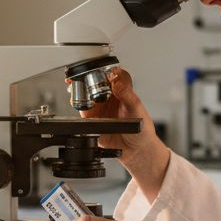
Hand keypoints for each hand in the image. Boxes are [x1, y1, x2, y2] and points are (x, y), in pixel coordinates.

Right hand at [72, 68, 169, 191]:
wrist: (135, 150)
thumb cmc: (142, 130)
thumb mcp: (137, 110)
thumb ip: (127, 95)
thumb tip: (117, 82)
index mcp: (123, 91)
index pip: (113, 74)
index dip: (106, 70)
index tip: (102, 70)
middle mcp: (111, 97)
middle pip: (96, 81)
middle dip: (87, 77)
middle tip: (84, 76)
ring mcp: (101, 107)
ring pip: (86, 93)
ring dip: (80, 88)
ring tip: (79, 87)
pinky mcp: (92, 118)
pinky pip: (82, 108)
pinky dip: (79, 104)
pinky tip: (81, 103)